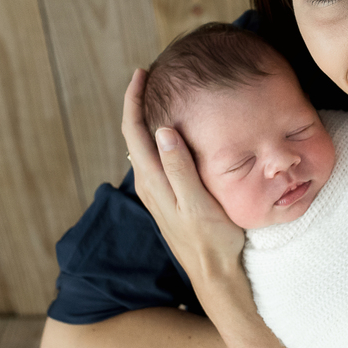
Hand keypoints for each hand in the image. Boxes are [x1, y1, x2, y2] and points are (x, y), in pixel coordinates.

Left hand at [122, 68, 244, 282]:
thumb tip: (162, 130)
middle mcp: (149, 184)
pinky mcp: (167, 197)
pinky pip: (155, 158)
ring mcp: (157, 192)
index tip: (141, 73)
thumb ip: (179, 167)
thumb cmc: (211, 239)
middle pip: (135, 134)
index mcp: (153, 180)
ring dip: (147, 119)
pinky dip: (158, 136)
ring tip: (162, 96)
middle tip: (152, 76)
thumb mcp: (198, 202)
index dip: (133, 99)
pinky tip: (174, 132)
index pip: (134, 130)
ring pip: (144, 145)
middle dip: (138, 103)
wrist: (214, 273)